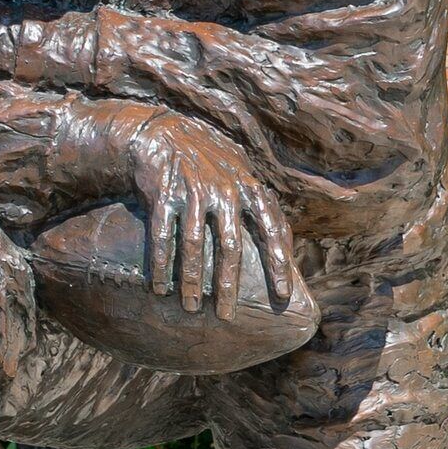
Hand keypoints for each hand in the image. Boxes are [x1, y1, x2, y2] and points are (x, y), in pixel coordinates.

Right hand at [57, 104, 303, 315]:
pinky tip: (160, 288)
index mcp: (249, 187)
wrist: (164, 132)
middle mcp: (225, 190)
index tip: (283, 295)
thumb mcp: (241, 174)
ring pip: (195, 244)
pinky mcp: (164, 193)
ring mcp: (193, 191)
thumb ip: (261, 205)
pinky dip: (162, 264)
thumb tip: (287, 245)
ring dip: (192, 280)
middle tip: (227, 316)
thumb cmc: (210, 162)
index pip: (272, 229)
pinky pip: (163, 235)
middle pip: (230, 246)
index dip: (279, 263)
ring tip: (191, 307)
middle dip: (228, 285)